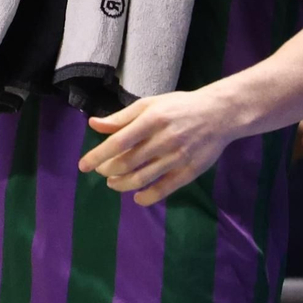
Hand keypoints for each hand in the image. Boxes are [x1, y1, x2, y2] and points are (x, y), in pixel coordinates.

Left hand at [79, 90, 237, 205]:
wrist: (219, 114)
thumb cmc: (180, 106)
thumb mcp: (150, 104)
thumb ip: (122, 117)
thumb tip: (93, 125)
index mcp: (152, 119)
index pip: (118, 142)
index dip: (97, 156)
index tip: (83, 166)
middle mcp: (163, 139)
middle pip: (126, 163)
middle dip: (107, 170)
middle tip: (102, 171)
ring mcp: (177, 157)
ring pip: (141, 179)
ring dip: (121, 184)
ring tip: (113, 182)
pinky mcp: (189, 172)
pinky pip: (162, 190)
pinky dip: (145, 197)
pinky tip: (137, 196)